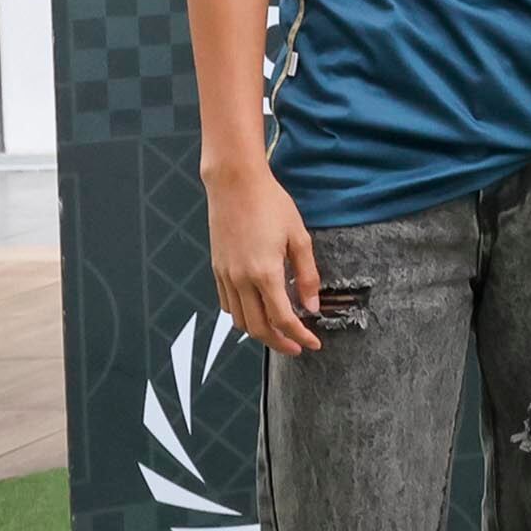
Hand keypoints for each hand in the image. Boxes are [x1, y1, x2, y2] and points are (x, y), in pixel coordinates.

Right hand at [206, 162, 321, 355]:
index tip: (313, 344)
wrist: (235, 184)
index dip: (300, 336)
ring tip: (280, 333)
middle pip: (258, 328)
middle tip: (298, 346)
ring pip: (239, 320)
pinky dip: (243, 316)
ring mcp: (225, 275)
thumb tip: (312, 307)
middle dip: (280, 342)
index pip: (283, 319)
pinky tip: (258, 312)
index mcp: (264, 273)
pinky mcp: (217, 269)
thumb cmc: (271, 205)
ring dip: (260, 333)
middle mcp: (240, 279)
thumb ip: (307, 276)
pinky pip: (227, 304)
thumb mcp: (300, 238)